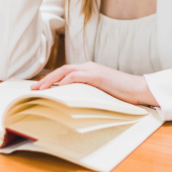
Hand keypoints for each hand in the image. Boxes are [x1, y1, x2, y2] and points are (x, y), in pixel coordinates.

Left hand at [31, 62, 158, 106]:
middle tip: (34, 90)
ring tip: (41, 90)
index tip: (39, 89)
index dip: (51, 80)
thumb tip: (70, 104)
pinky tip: (58, 88)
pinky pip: (77, 76)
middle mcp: (88, 67)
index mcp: (88, 71)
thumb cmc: (121, 95)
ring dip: (51, 80)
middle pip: (62, 70)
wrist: (138, 90)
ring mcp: (93, 70)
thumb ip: (86, 93)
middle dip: (46, 80)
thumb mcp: (99, 93)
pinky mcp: (98, 75)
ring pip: (66, 71)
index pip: (65, 73)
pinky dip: (66, 81)